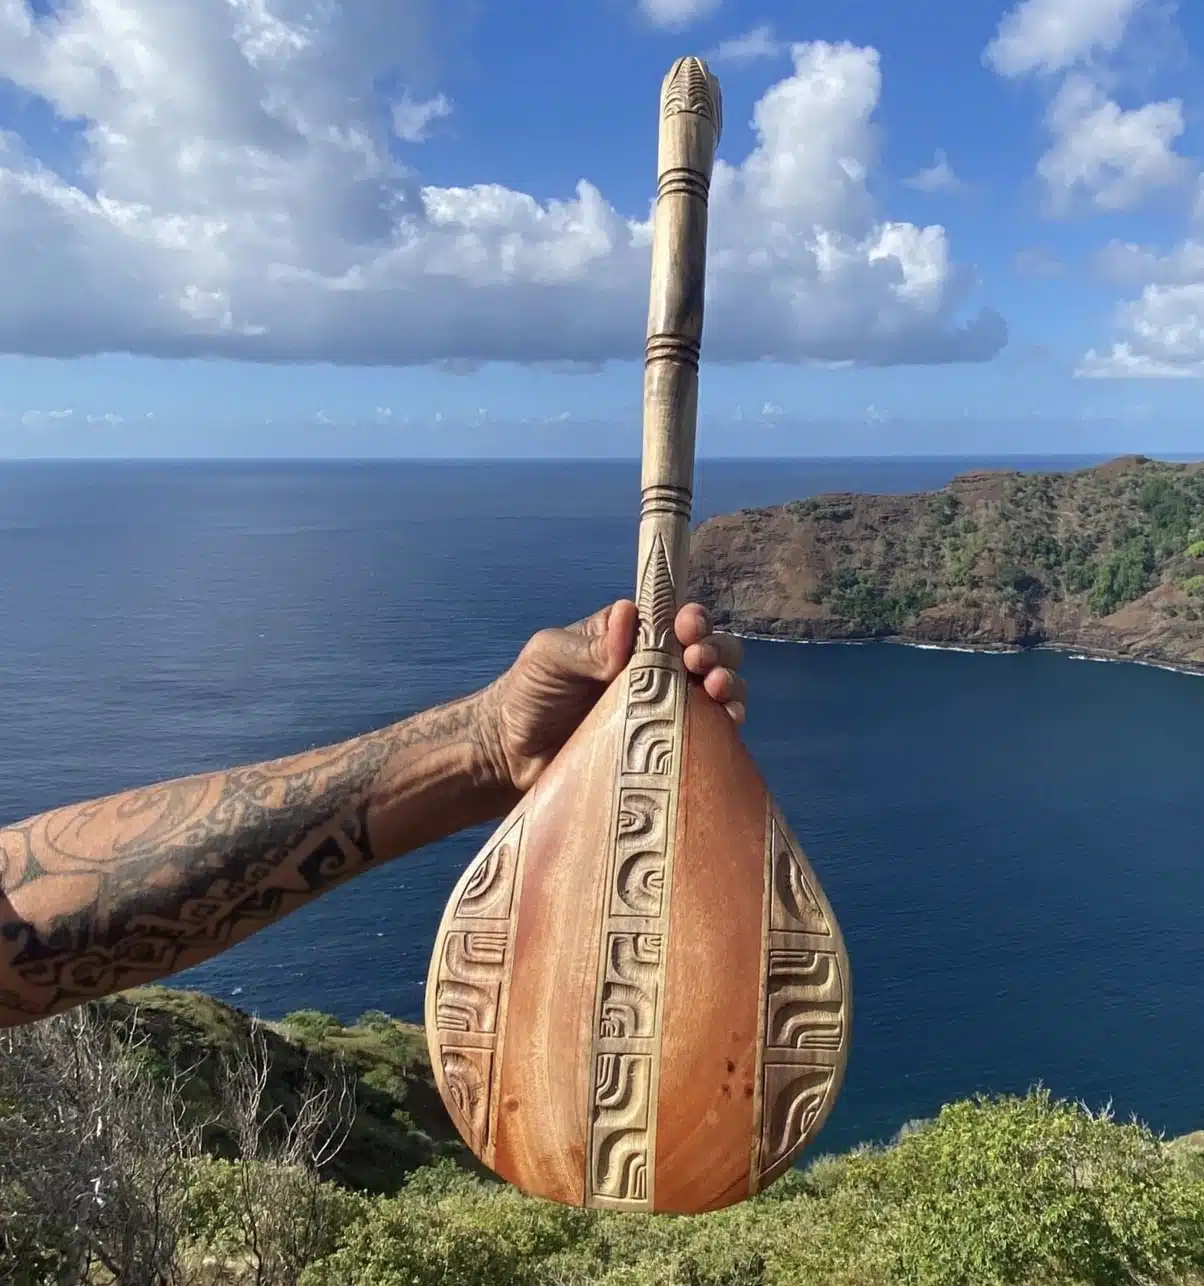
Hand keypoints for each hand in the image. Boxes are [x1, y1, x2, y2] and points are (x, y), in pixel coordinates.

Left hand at [478, 599, 746, 794]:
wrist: (511, 757)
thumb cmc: (528, 694)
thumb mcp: (549, 656)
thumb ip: (589, 644)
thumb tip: (629, 615)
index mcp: (631, 637)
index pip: (675, 618)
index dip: (691, 619)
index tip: (688, 628)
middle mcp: (656, 669)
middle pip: (707, 650)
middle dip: (716, 650)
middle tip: (700, 662)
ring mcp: (664, 708)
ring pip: (716, 689)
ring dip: (728, 683)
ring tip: (716, 690)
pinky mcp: (667, 746)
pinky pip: (708, 733)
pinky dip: (725, 724)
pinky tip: (727, 723)